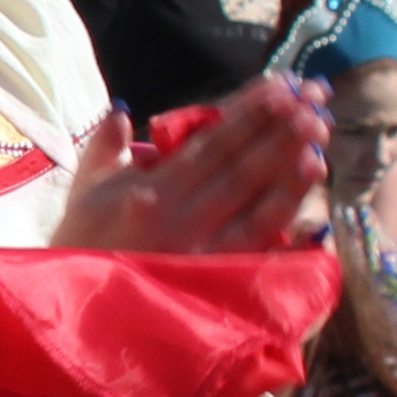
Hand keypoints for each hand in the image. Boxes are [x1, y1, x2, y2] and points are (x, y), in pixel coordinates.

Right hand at [56, 74, 328, 255]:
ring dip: (291, 168)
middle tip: (316, 99)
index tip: (283, 85)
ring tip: (320, 136)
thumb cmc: (79, 247)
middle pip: (240, 165)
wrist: (76, 311)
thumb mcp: (84, 192)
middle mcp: (178, 213)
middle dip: (281, 128)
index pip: (210, 140)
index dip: (250, 111)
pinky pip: (258, 246)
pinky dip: (286, 223)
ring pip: (256, 203)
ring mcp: (199, 248)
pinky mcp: (213, 279)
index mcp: (150, 187)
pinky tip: (312, 206)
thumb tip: (124, 111)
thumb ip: (105, 147)